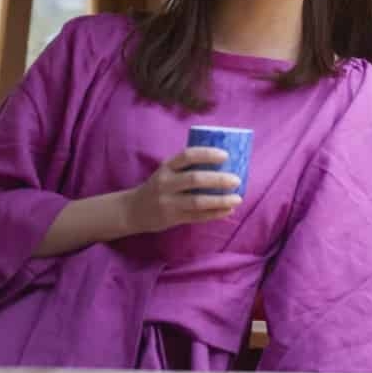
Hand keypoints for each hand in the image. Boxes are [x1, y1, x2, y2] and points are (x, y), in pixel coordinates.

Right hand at [125, 147, 240, 233]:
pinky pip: (196, 216)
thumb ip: (188, 167)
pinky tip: (228, 210)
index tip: (225, 155)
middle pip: (195, 179)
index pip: (187, 155)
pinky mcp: (171, 218)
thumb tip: (226, 163)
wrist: (133, 210)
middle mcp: (166, 183)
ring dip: (220, 200)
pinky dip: (214, 214)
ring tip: (238, 198)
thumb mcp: (167, 171)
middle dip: (219, 179)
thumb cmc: (159, 186)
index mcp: (167, 167)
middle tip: (237, 180)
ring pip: (198, 201)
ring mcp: (168, 202)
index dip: (207, 154)